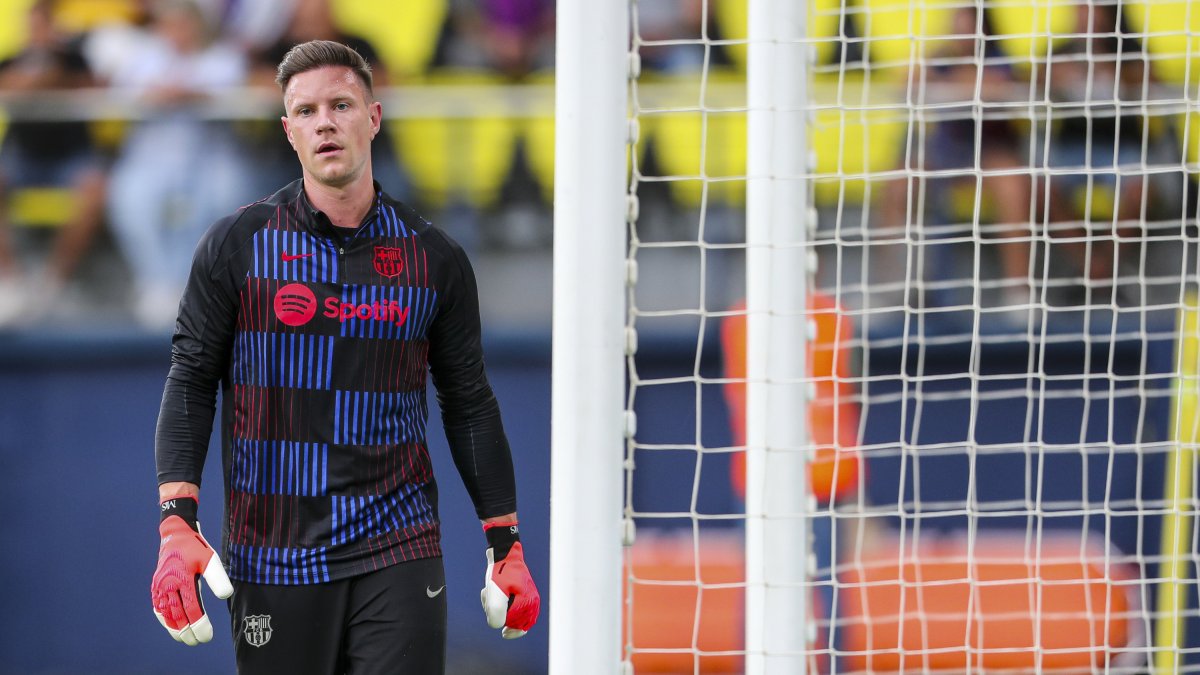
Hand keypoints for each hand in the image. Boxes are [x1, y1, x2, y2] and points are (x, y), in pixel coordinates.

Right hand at [150, 497, 232, 644]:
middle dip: (188, 631)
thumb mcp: (210, 559)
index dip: (199, 624)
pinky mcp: (155, 586)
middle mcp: (168, 585)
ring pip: (165, 614)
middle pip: (177, 615)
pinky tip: (172, 627)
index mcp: (182, 579)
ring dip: (174, 628)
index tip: (207, 636)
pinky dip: (164, 619)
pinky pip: (158, 607)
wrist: (175, 534)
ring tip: (185, 639)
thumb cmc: (196, 548)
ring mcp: (159, 587)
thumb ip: (217, 578)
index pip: (191, 608)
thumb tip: (225, 595)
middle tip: (198, 642)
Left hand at [480, 522, 539, 638]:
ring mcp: (526, 597)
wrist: (503, 552)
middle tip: (487, 602)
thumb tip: (499, 626)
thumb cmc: (500, 571)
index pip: (518, 626)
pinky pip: (509, 605)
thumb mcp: (495, 593)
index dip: (506, 627)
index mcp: (529, 603)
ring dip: (494, 606)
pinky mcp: (520, 593)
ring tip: (487, 592)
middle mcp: (531, 601)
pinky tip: (490, 590)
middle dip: (498, 614)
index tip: (500, 629)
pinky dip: (498, 600)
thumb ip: (496, 613)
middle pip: (514, 621)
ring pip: (509, 613)